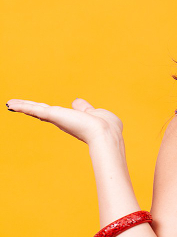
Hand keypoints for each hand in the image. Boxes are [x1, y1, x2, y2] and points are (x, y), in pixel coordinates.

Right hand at [5, 98, 122, 144]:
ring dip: (23, 106)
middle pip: (42, 112)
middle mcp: (62, 121)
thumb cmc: (106, 126)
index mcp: (71, 120)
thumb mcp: (95, 113)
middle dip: (28, 108)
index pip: (54, 114)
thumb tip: (77, 102)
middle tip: (13, 105)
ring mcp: (57, 119)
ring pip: (37, 110)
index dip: (44, 111)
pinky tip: (11, 105)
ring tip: (9, 104)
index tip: (35, 108)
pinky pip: (35, 109)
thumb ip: (85, 108)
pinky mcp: (54, 116)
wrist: (106, 134)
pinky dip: (23, 106)